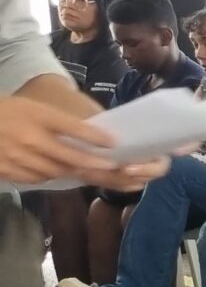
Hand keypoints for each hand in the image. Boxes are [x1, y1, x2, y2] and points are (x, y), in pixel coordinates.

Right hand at [0, 95, 158, 189]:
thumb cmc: (10, 112)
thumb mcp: (34, 107)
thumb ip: (60, 121)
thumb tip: (94, 133)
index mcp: (37, 115)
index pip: (72, 127)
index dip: (95, 137)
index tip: (113, 143)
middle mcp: (29, 137)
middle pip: (69, 157)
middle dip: (94, 164)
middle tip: (112, 166)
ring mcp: (16, 155)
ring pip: (56, 172)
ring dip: (73, 172)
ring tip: (89, 171)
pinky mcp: (6, 169)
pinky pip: (36, 178)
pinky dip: (49, 176)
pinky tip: (55, 171)